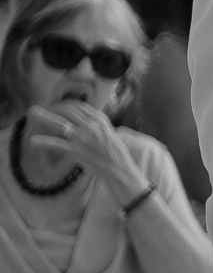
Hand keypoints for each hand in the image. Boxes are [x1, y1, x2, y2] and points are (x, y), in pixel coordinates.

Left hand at [25, 102, 147, 208]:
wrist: (120, 169)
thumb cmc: (116, 153)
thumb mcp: (110, 132)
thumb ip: (97, 125)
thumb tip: (86, 120)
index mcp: (100, 120)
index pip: (79, 106)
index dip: (65, 103)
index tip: (58, 105)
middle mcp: (91, 126)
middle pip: (68, 110)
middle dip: (54, 107)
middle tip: (45, 109)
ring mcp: (83, 138)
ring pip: (59, 123)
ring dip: (44, 116)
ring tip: (32, 112)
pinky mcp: (76, 151)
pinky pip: (56, 144)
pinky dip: (43, 142)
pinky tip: (33, 140)